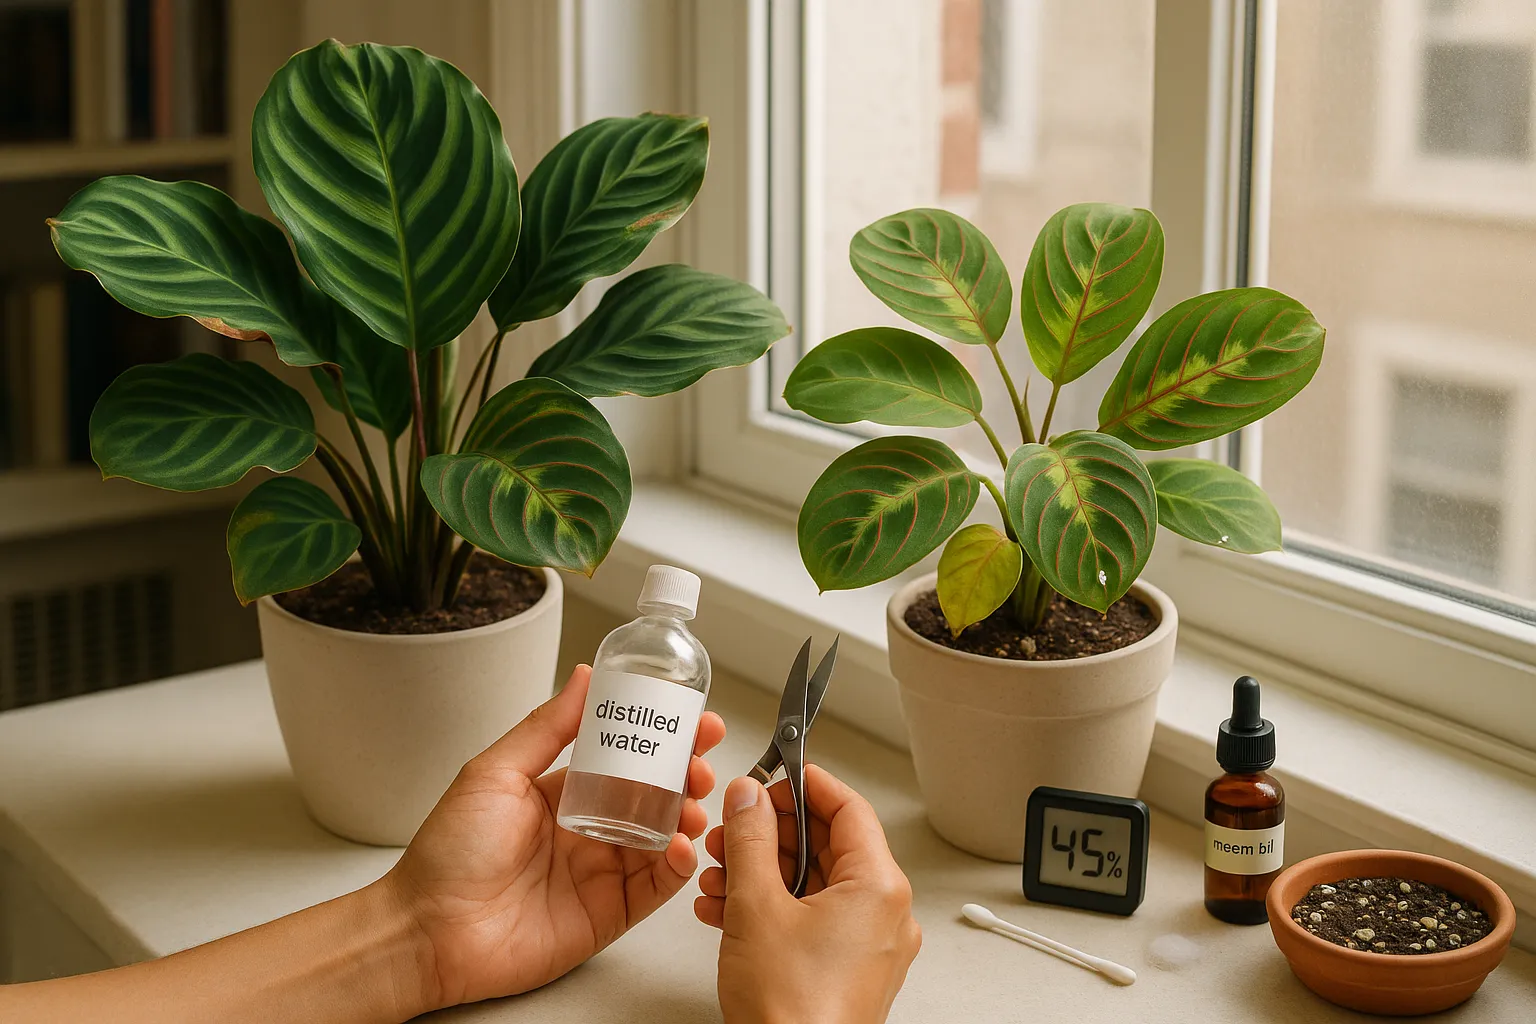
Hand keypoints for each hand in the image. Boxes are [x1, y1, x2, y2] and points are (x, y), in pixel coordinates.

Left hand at [382, 665, 724, 1008]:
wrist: (429, 930)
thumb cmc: (449, 852)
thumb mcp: (495, 772)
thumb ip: (546, 727)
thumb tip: (584, 677)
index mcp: (564, 792)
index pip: (626, 758)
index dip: (660, 738)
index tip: (689, 718)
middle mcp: (589, 829)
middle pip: (654, 796)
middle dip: (686, 773)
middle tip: (701, 758)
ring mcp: (602, 872)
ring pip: (664, 837)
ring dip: (688, 814)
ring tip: (693, 799)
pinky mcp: (611, 913)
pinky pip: (657, 887)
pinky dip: (678, 865)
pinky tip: (680, 844)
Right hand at [695, 766, 920, 1023]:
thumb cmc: (792, 1013)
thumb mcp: (756, 906)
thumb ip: (751, 840)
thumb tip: (749, 798)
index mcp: (878, 887)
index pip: (848, 807)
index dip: (806, 784)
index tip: (774, 773)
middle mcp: (885, 914)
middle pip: (829, 845)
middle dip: (772, 835)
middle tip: (735, 827)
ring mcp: (869, 946)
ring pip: (815, 884)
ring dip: (763, 872)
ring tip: (720, 873)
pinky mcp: (848, 970)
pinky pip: (813, 919)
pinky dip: (773, 907)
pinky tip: (728, 909)